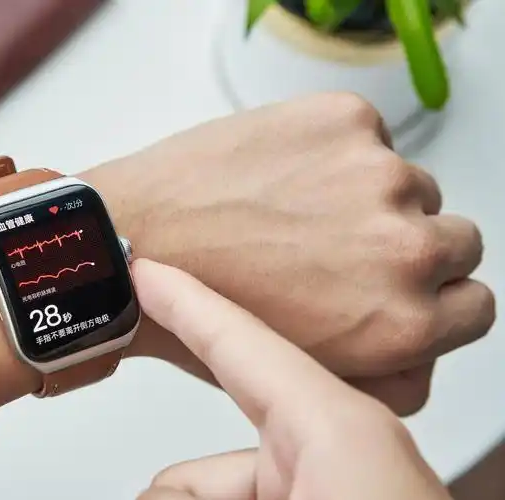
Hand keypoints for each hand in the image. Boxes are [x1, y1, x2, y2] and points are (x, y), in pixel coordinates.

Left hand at [83, 92, 494, 414]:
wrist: (131, 240)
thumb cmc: (199, 313)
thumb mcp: (303, 372)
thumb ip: (386, 370)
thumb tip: (424, 346)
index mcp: (403, 322)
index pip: (474, 305)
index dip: (435, 295)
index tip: (402, 284)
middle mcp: (406, 247)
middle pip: (453, 237)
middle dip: (405, 244)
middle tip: (339, 244)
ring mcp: (377, 174)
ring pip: (406, 181)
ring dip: (364, 194)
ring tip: (292, 209)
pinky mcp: (343, 120)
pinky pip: (366, 135)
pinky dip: (331, 151)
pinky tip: (276, 174)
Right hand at [133, 259, 451, 499]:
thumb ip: (196, 495)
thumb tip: (151, 491)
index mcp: (336, 433)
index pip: (240, 341)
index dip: (183, 300)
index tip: (143, 270)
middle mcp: (334, 459)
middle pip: (202, 470)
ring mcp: (329, 493)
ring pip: (219, 498)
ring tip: (185, 497)